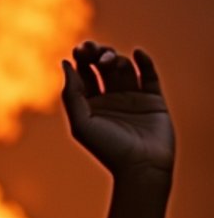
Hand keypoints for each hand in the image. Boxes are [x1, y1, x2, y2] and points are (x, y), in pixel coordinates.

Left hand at [60, 40, 174, 183]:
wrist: (141, 167)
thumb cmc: (108, 149)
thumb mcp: (82, 123)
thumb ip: (71, 94)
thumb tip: (65, 61)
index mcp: (90, 106)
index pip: (84, 75)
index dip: (81, 59)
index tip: (80, 49)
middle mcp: (110, 99)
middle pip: (103, 67)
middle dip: (97, 54)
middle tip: (94, 50)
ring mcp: (132, 98)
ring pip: (124, 67)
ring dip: (116, 59)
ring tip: (109, 62)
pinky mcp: (152, 99)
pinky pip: (148, 74)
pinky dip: (144, 61)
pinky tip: (137, 54)